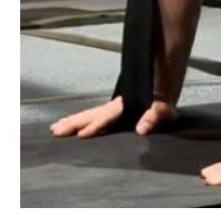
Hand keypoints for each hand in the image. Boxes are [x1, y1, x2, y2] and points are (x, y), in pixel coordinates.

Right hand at [51, 96, 176, 137]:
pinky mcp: (112, 110)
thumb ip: (154, 116)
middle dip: (74, 123)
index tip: (81, 134)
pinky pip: (93, 115)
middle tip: (56, 131)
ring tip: (55, 128)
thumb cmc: (165, 101)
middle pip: (92, 114)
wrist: (164, 85)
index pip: (108, 117)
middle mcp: (115, 105)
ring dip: (72, 121)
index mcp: (126, 105)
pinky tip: (69, 123)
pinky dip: (79, 119)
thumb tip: (141, 129)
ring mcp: (112, 107)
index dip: (96, 125)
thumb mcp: (165, 109)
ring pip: (89, 114)